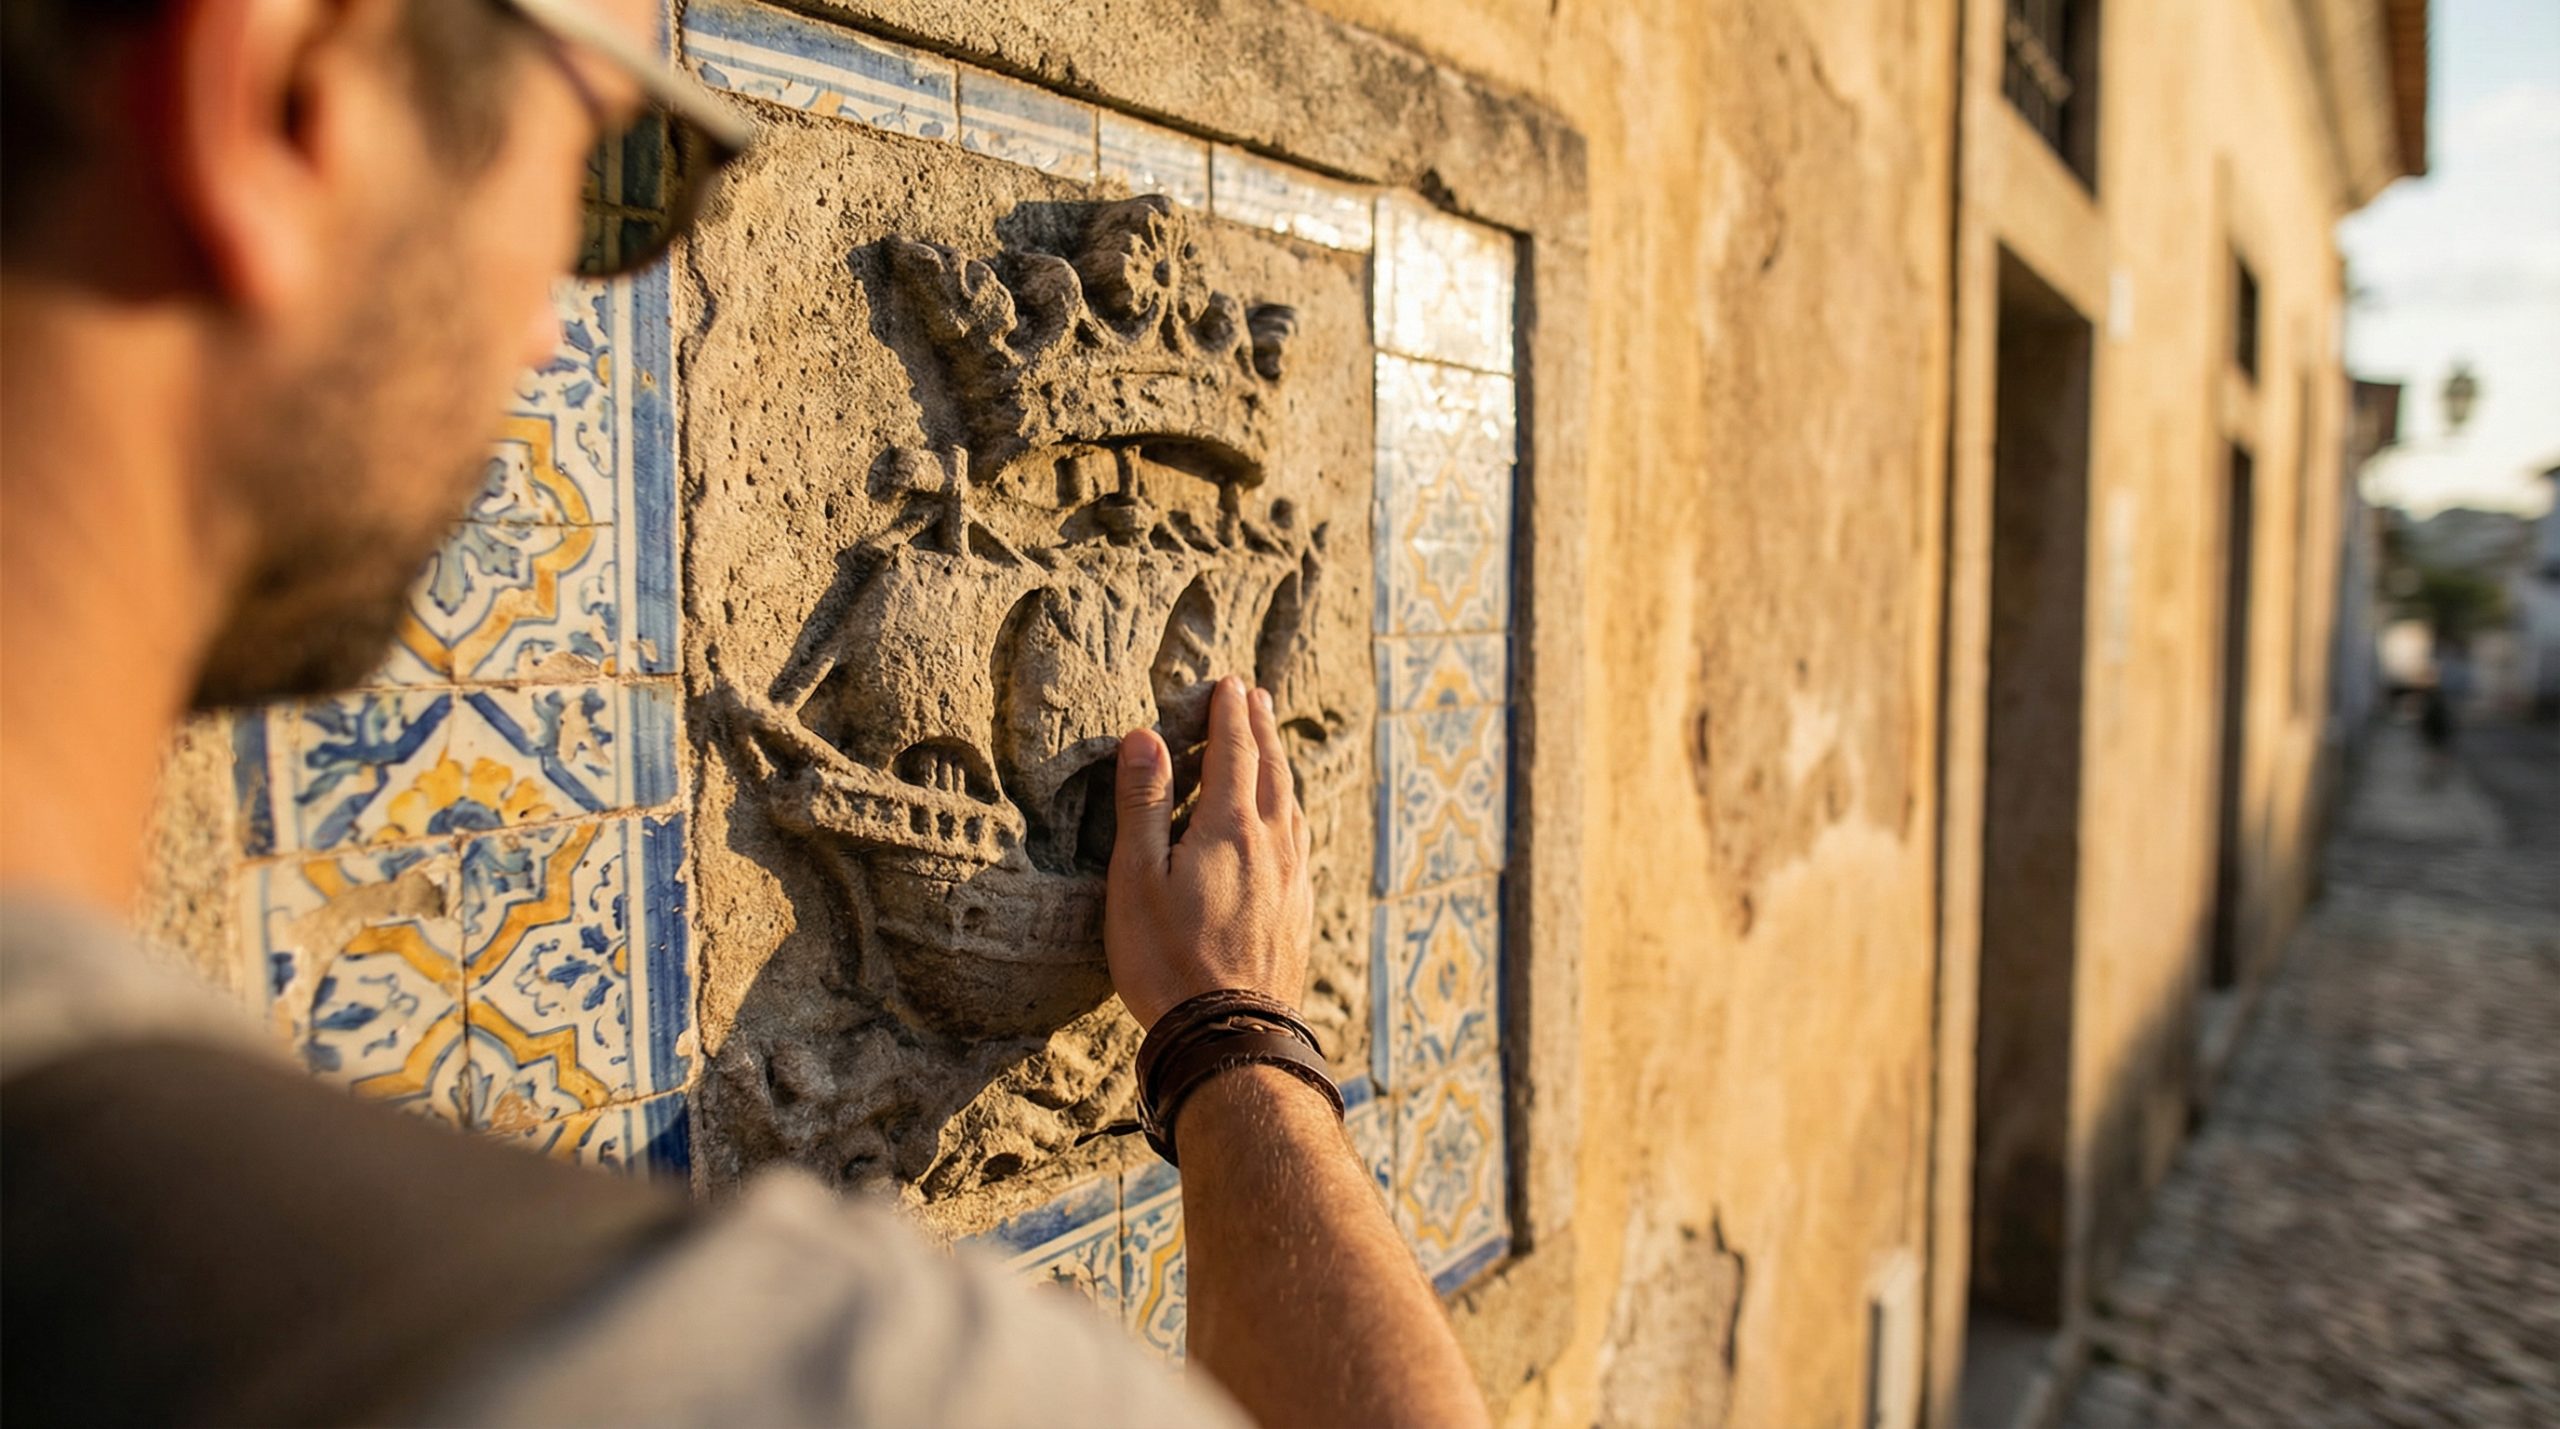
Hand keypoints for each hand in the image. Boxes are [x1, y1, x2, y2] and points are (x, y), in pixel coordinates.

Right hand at [1105, 675, 1313, 1030]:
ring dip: (1280, 766)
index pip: (1235, 751)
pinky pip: (1301, 840)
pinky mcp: (1299, 911)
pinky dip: (1291, 809)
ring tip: (1271, 747)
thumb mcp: (1136, 879)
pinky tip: (1288, 822)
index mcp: (1232, 827)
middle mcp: (1274, 844)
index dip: (1230, 713)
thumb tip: (1146, 736)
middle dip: (1261, 729)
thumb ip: (1143, 804)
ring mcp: (1293, 879)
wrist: (1231, 1035)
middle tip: (1255, 696)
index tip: (1230, 683)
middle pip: (1273, 770)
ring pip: (1292, 804)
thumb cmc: (1169, 960)